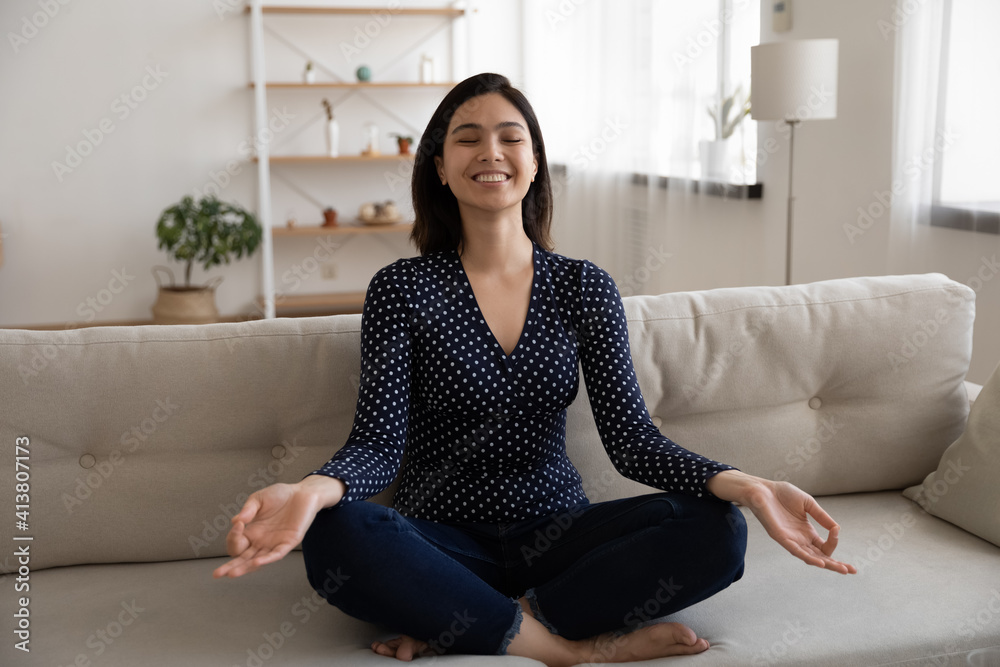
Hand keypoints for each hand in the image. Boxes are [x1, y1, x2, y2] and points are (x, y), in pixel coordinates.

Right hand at [211, 479, 339, 578]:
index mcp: (252, 532)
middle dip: (230, 566)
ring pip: (257, 560)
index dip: (233, 537)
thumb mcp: (258, 499)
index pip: (236, 543)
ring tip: (232, 573)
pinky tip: (256, 562)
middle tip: (217, 574)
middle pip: (243, 559)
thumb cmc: (280, 495)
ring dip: (245, 567)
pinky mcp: (289, 542)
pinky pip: (276, 554)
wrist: (302, 492)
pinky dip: (267, 559)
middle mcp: (261, 541)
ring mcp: (274, 543)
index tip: (238, 524)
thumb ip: (248, 510)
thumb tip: (235, 521)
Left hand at [708, 471, 856, 574]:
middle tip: (851, 570)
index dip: (833, 542)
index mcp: (807, 532)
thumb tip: (837, 529)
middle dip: (836, 564)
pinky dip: (808, 557)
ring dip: (826, 564)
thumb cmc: (782, 494)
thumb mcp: (808, 504)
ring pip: (810, 557)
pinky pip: (795, 551)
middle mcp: (799, 539)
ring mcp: (790, 540)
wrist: (762, 489)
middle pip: (820, 557)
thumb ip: (822, 517)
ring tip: (841, 569)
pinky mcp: (780, 537)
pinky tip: (820, 562)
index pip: (824, 546)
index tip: (837, 532)